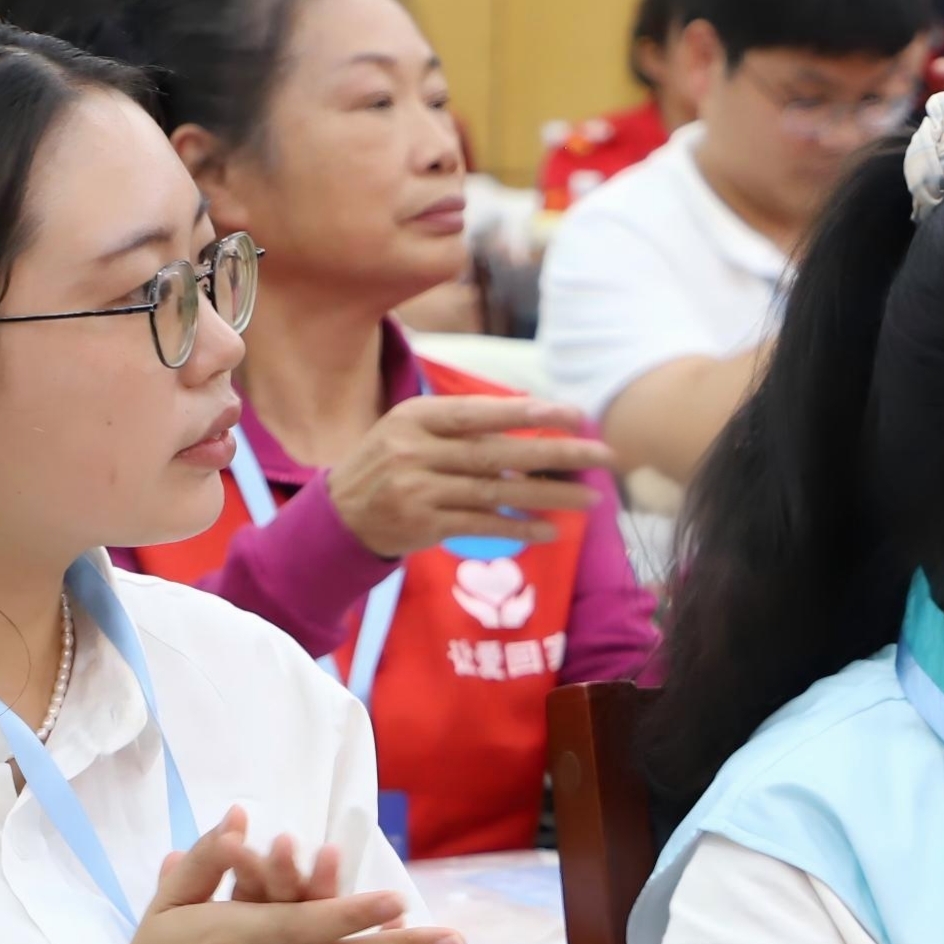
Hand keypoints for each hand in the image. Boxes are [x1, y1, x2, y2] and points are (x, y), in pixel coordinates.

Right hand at [325, 396, 610, 560]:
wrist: (339, 514)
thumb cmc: (386, 463)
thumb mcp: (410, 429)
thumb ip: (460, 425)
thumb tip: (529, 421)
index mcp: (417, 417)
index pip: (481, 413)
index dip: (530, 414)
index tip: (576, 415)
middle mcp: (417, 451)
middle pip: (498, 452)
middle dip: (557, 454)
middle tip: (603, 456)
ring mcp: (420, 489)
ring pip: (497, 492)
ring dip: (548, 496)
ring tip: (590, 498)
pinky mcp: (424, 524)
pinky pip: (481, 525)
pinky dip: (517, 527)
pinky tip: (549, 529)